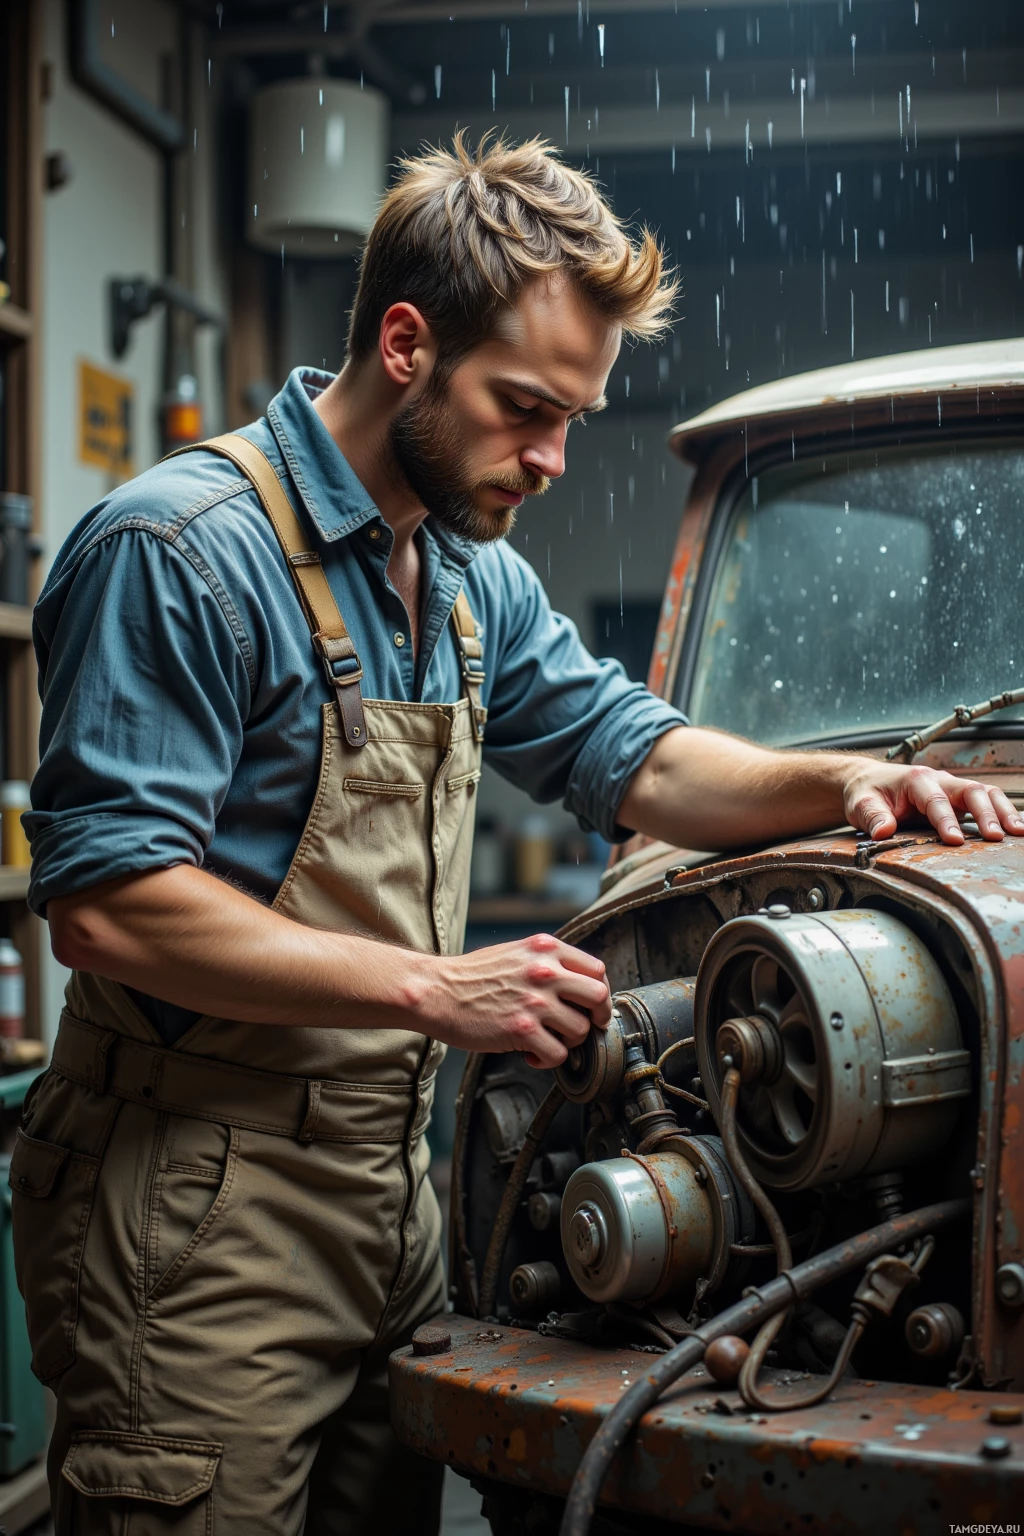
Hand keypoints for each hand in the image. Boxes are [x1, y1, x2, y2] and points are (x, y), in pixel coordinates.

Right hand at [425, 933, 611, 1067]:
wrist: (437, 991)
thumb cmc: (472, 976)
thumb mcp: (515, 952)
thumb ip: (547, 962)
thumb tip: (577, 985)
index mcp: (545, 949)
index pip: (596, 969)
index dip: (599, 992)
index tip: (592, 1006)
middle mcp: (545, 972)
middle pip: (599, 997)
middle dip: (598, 1017)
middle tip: (586, 1026)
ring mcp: (535, 1001)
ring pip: (580, 1030)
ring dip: (568, 1041)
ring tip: (548, 1040)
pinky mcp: (522, 1030)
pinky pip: (558, 1054)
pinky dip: (548, 1060)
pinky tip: (531, 1054)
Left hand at [842, 760, 1023, 845]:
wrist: (867, 780)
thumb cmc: (866, 791)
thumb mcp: (860, 804)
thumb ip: (872, 816)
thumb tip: (883, 832)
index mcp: (916, 780)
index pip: (936, 800)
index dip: (946, 820)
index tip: (955, 841)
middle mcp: (939, 780)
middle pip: (971, 791)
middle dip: (986, 814)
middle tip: (996, 837)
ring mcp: (951, 789)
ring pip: (985, 794)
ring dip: (1003, 811)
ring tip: (1018, 832)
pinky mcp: (957, 800)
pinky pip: (985, 802)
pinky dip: (1001, 812)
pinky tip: (1014, 828)